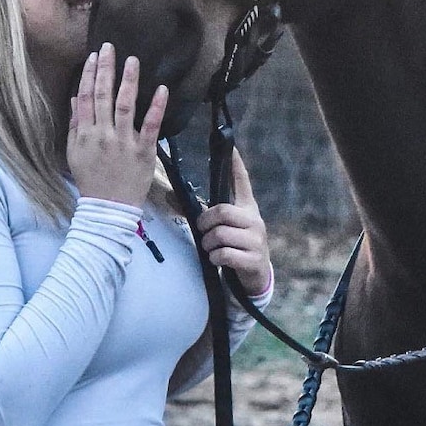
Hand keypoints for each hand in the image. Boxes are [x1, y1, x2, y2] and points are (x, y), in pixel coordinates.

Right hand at [67, 46, 166, 208]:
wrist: (108, 207)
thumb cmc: (91, 179)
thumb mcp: (74, 152)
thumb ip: (75, 124)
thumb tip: (75, 98)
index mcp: (85, 133)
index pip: (85, 97)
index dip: (90, 75)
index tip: (94, 56)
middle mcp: (102, 134)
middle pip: (103, 96)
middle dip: (106, 69)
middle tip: (110, 47)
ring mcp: (124, 142)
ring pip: (125, 106)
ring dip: (128, 81)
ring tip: (132, 60)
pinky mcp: (144, 151)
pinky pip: (151, 126)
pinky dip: (156, 107)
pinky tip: (161, 89)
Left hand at [197, 147, 272, 298]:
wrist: (256, 276)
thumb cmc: (236, 247)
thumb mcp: (222, 228)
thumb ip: (201, 213)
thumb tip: (168, 197)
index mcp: (247, 208)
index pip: (242, 182)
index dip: (236, 166)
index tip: (232, 148)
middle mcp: (255, 220)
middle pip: (222, 211)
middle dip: (206, 223)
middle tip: (205, 231)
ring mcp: (256, 240)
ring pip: (220, 234)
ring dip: (209, 244)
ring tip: (213, 249)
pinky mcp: (254, 259)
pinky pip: (224, 254)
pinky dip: (216, 258)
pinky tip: (220, 260)